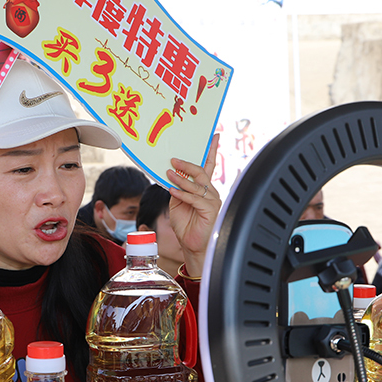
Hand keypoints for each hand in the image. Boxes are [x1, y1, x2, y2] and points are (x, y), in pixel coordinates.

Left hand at [166, 133, 220, 277]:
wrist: (191, 245)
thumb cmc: (186, 225)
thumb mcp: (177, 203)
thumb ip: (177, 188)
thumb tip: (169, 174)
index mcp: (204, 189)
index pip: (208, 166)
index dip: (211, 151)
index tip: (213, 136)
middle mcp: (210, 192)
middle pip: (201, 172)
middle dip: (187, 164)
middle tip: (173, 160)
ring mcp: (212, 200)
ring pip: (197, 184)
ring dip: (181, 178)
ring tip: (168, 173)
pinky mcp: (210, 209)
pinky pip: (194, 198)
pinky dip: (182, 194)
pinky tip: (173, 191)